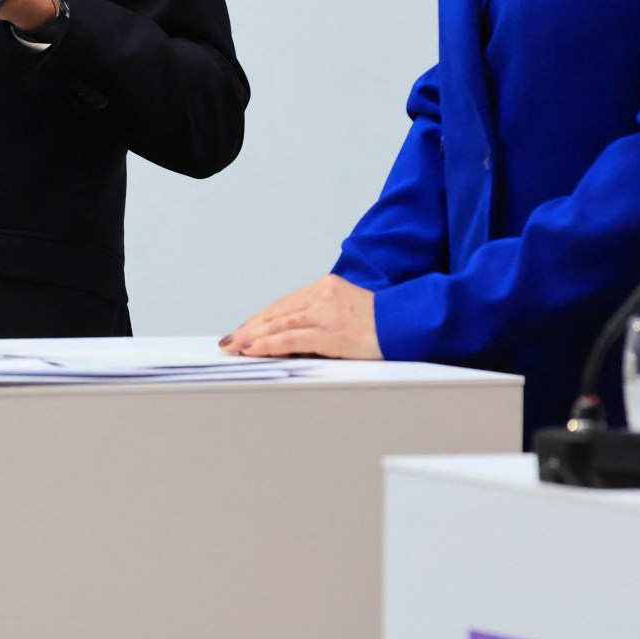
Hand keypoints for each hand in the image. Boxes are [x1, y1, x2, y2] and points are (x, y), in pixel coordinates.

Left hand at [219, 274, 380, 358]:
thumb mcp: (350, 310)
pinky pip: (291, 339)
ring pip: (278, 324)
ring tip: (234, 347)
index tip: (245, 329)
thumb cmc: (385, 323)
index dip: (261, 318)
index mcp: (326, 287)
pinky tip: (252, 351)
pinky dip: (268, 345)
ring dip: (251, 338)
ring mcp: (325, 313)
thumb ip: (325, 316)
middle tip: (230, 341)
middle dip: (250, 328)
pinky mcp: (330, 332)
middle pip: (277, 313)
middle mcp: (322, 296)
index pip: (285, 304)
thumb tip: (298, 335)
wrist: (409, 324)